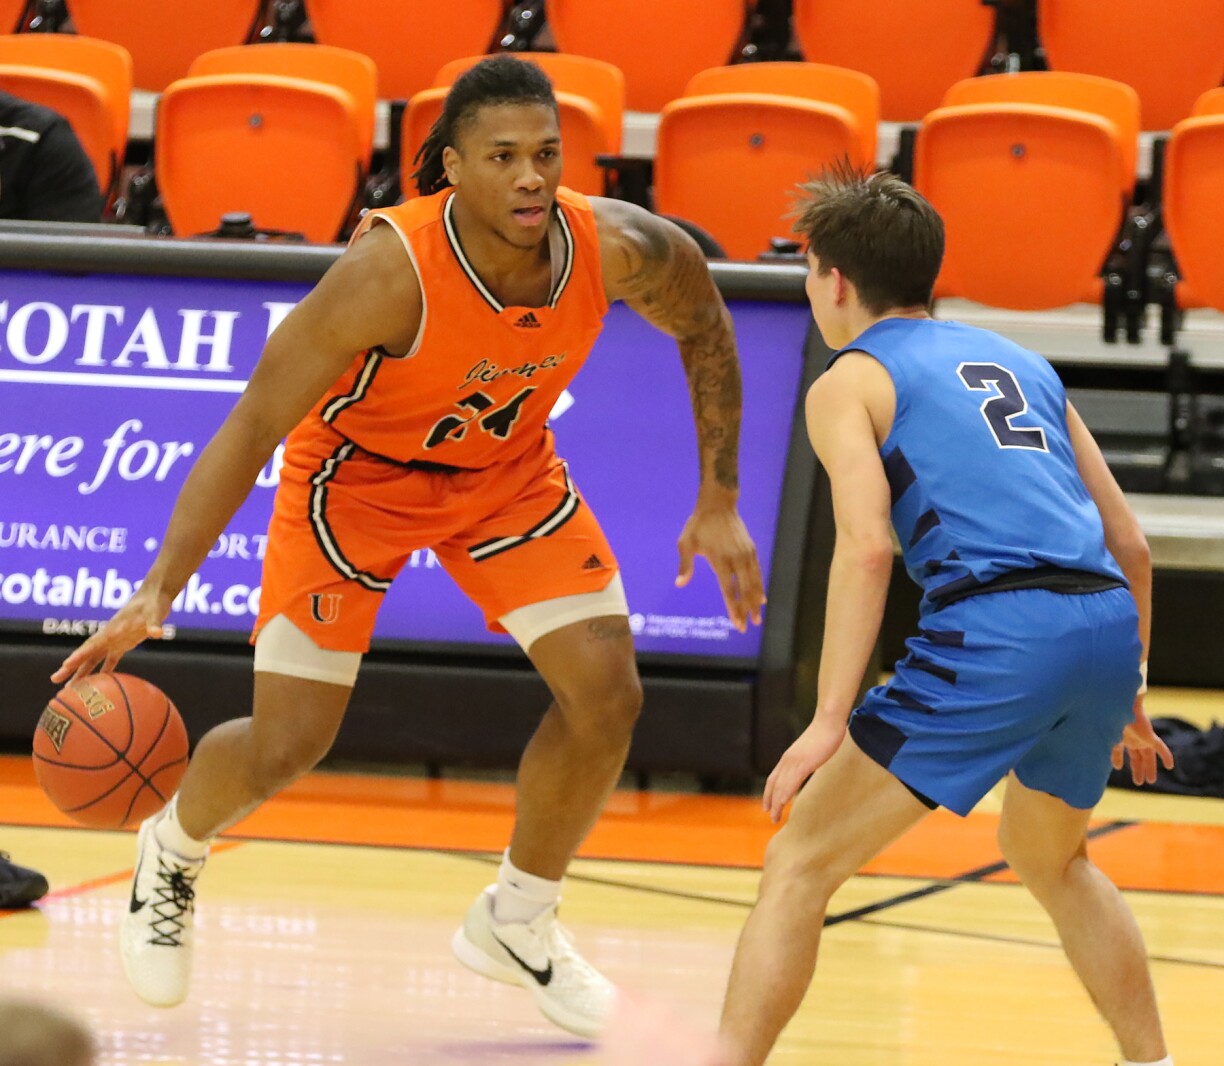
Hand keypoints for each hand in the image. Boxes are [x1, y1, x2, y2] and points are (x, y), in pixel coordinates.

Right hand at [50, 582, 172, 683]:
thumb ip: (154, 623)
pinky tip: (99, 683)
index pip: (92, 644)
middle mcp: (110, 635)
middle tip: (54, 680)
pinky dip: (105, 671)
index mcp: (113, 628)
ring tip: (70, 688)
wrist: (155, 594)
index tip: (66, 665)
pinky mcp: (125, 643)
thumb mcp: (155, 612)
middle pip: (86, 654)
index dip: (79, 654)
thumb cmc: (154, 601)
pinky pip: (111, 659)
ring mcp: (115, 640)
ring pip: (95, 659)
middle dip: (70, 667)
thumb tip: (157, 633)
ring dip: (83, 672)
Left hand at [675, 501, 764, 631]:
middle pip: (745, 590)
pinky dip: (760, 586)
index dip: (734, 608)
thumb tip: (680, 584)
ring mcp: (746, 554)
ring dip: (756, 601)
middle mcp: (736, 559)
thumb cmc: (699, 525)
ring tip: (757, 617)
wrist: (719, 504)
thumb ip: (685, 565)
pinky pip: (757, 572)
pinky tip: (761, 597)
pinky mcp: (751, 549)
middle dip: (747, 609)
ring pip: (754, 582)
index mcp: (720, 560)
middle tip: (749, 626)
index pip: (729, 590)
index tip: (737, 623)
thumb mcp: (686, 543)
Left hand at [763, 715, 845, 822]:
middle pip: (773, 784)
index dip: (769, 792)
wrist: (828, 721)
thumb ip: (806, 759)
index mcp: (788, 757)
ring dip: (776, 804)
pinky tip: (782, 805)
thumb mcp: (810, 750)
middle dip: (770, 801)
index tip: (768, 805)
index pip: (774, 778)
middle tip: (770, 815)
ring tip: (775, 817)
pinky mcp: (804, 763)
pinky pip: (791, 783)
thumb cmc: (824, 734)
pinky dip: (784, 795)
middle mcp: (787, 760)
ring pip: (780, 787)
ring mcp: (794, 761)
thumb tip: (807, 766)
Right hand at [1110, 697, 1174, 785]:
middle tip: (1139, 782)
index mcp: (1118, 737)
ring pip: (1148, 756)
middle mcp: (1130, 738)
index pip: (1118, 751)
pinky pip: (1161, 748)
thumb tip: (1112, 766)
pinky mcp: (1149, 736)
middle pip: (1136, 757)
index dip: (1117, 759)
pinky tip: (1170, 766)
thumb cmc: (1106, 720)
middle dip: (1137, 769)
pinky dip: (1166, 756)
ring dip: (1149, 768)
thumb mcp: (1104, 737)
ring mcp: (1141, 738)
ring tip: (1150, 781)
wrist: (1117, 706)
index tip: (1117, 767)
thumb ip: (1108, 751)